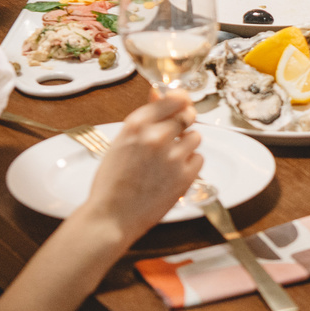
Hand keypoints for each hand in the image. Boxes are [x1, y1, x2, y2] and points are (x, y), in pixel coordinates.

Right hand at [81, 92, 203, 241]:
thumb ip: (143, 119)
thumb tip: (159, 93)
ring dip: (187, 145)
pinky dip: (190, 165)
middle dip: (185, 121)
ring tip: (169, 160)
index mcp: (136, 125)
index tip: (184, 101)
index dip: (181, 99)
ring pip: (195, 137)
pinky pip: (198, 159)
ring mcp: (172, 156)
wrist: (111, 217)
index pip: (171, 99)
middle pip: (187, 115)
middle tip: (179, 132)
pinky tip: (173, 173)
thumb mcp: (121, 143)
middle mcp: (155, 136)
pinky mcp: (184, 176)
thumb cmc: (111, 182)